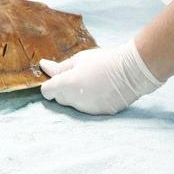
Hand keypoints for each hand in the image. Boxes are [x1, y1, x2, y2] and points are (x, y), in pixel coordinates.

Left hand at [40, 39, 162, 114]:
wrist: (130, 71)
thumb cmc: (103, 61)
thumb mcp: (79, 59)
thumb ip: (59, 67)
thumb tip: (43, 66)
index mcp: (68, 84)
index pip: (47, 91)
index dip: (49, 84)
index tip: (57, 78)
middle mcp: (75, 100)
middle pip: (59, 98)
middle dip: (62, 89)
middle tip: (76, 76)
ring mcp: (87, 109)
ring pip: (72, 104)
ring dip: (75, 95)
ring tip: (90, 82)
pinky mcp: (98, 113)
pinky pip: (86, 108)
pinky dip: (88, 100)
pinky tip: (99, 90)